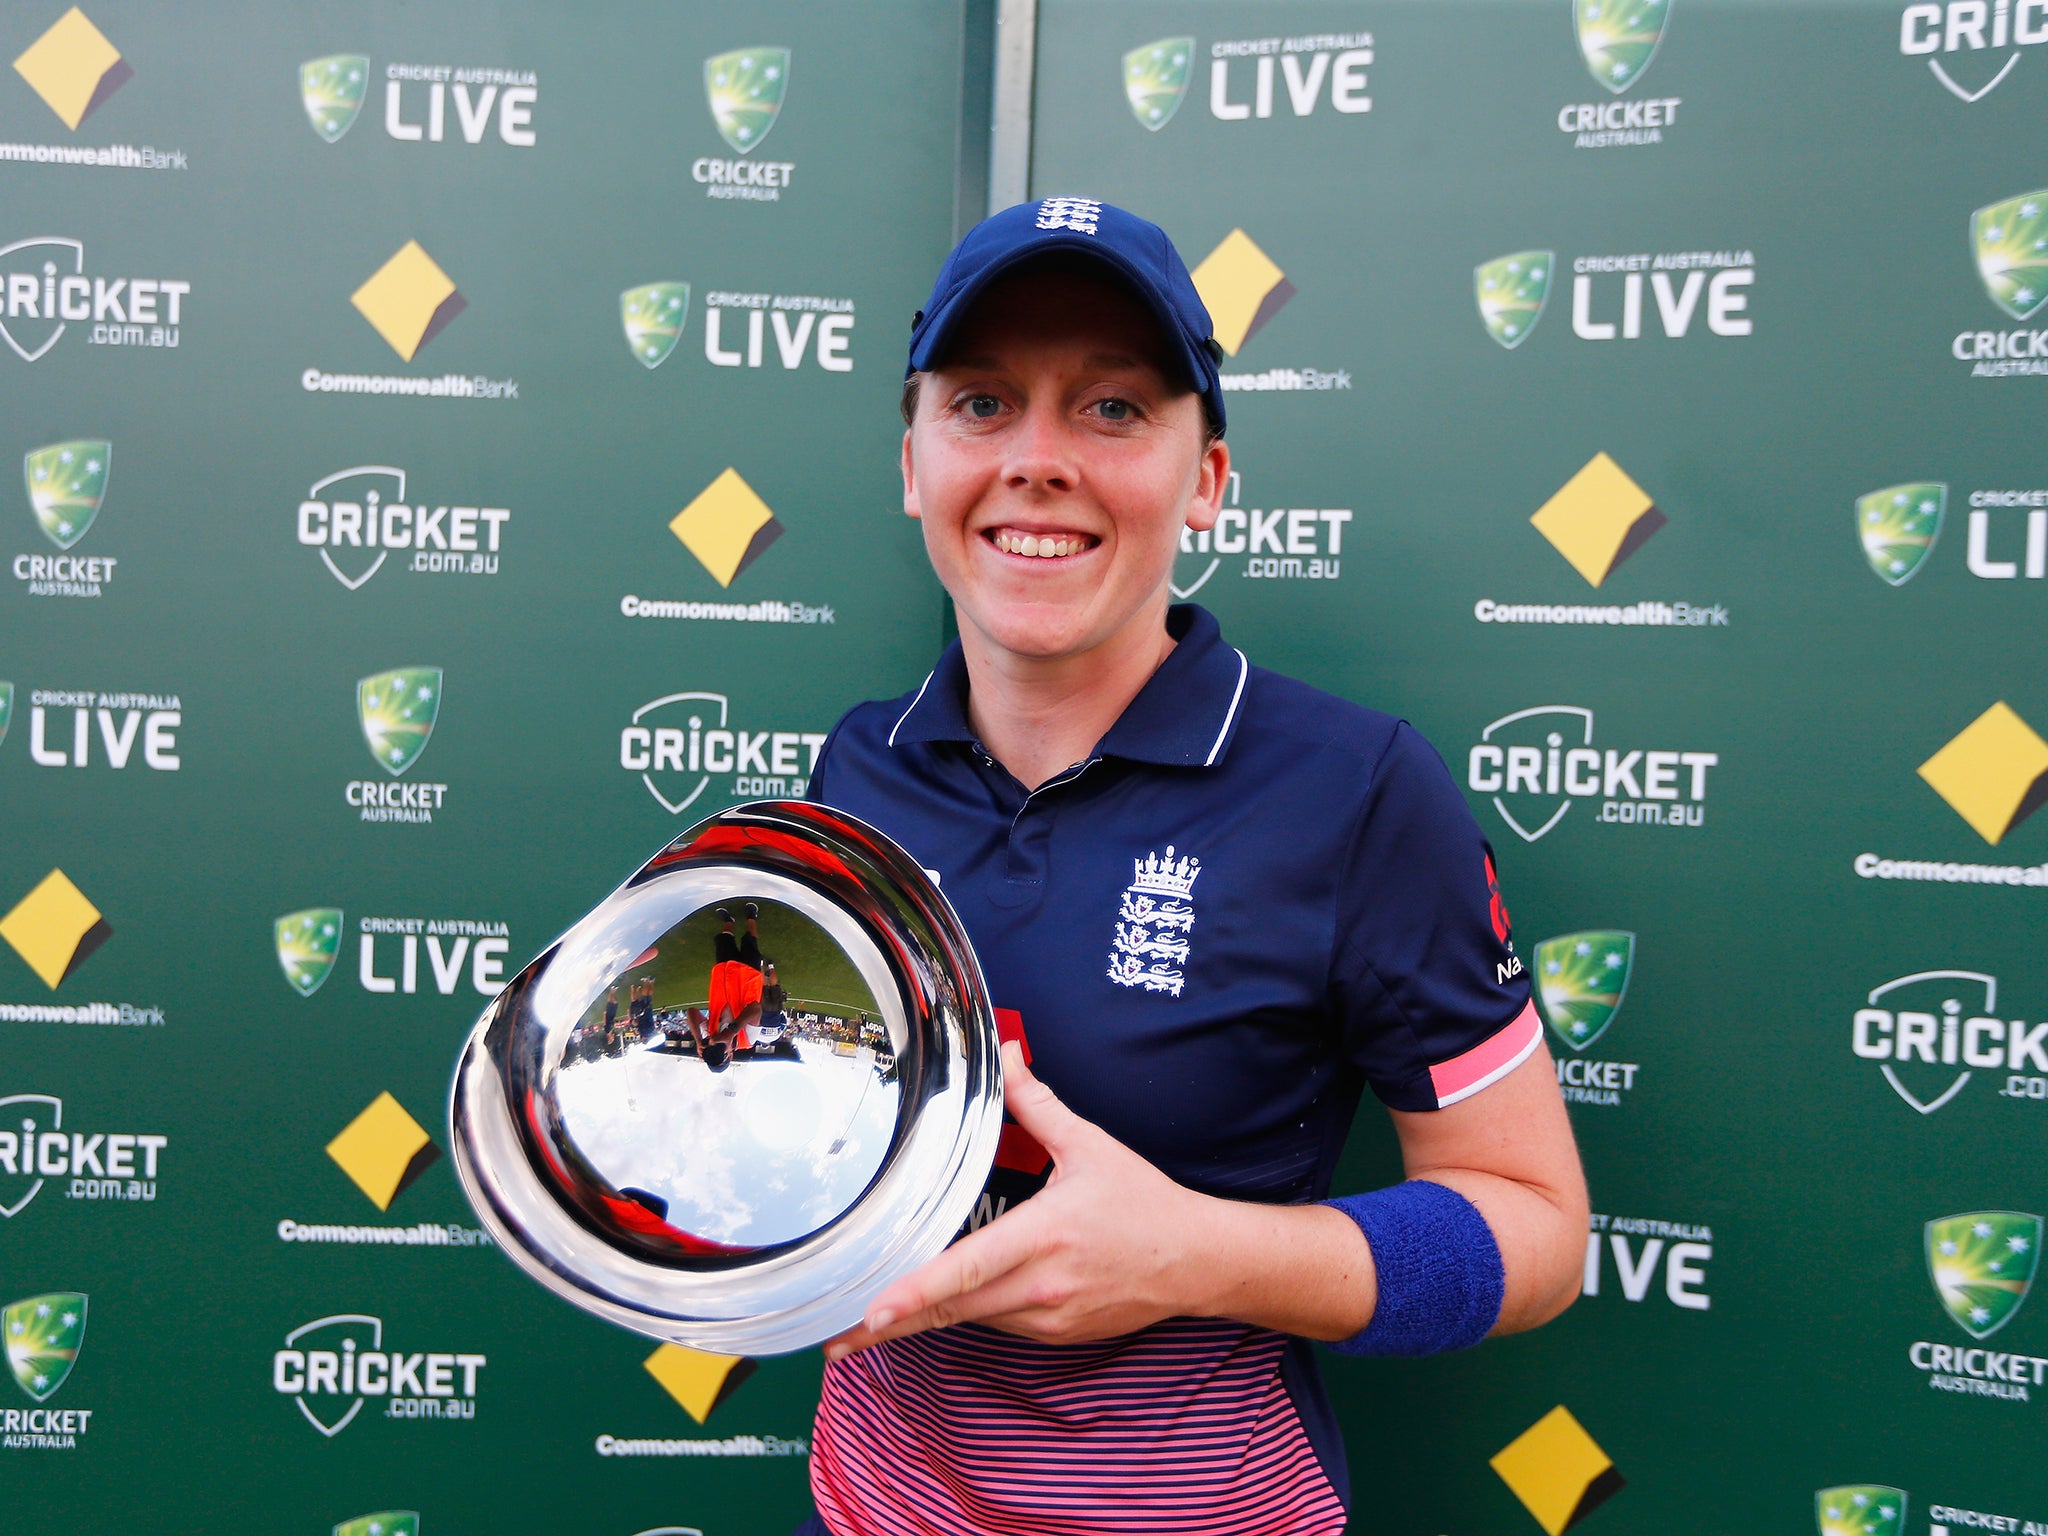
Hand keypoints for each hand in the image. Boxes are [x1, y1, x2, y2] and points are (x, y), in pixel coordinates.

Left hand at [823, 1041, 1211, 1357]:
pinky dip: (970, 1311)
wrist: (1196, 1261)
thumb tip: (1008, 1052)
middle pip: (952, 1308)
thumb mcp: (1088, 1145)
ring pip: (970, 1318)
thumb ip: (1037, 1103)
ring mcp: (1048, 1316)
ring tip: (872, 1325)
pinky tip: (948, 1301)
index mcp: (1043, 1235)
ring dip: (926, 1315)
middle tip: (835, 1337)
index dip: (914, 1291)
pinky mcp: (1055, 1333)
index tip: (870, 1311)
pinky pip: (998, 1324)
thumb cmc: (1142, 1203)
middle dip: (889, 1325)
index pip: (965, 1268)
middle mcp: (1040, 1284)